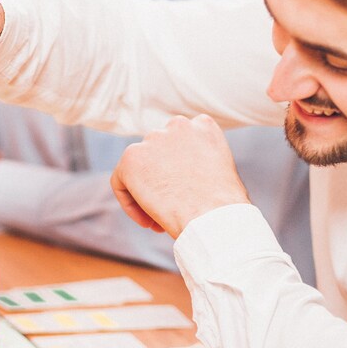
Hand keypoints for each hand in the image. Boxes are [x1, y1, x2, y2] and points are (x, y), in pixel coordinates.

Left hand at [110, 115, 249, 237]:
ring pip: (139, 169)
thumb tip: (180, 174)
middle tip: (172, 208)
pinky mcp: (132, 158)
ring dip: (147, 193)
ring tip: (161, 220)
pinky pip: (120, 182)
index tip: (185, 192)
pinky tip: (148, 222)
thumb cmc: (225, 207)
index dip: (179, 170)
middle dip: (162, 180)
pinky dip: (130, 204)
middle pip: (158, 154)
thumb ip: (199, 161)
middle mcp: (177, 125)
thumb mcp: (220, 171)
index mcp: (203, 125)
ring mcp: (153, 139)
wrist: (213, 218)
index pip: (180, 143)